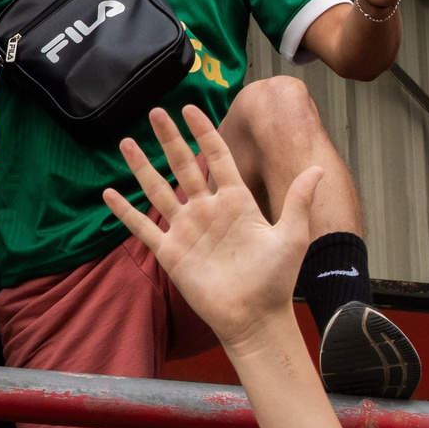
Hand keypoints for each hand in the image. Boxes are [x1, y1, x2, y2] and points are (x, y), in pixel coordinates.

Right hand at [104, 105, 321, 352]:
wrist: (255, 318)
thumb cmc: (276, 280)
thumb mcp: (292, 235)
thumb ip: (298, 200)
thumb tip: (319, 167)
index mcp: (236, 202)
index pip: (217, 158)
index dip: (204, 133)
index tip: (191, 109)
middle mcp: (208, 210)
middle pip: (183, 166)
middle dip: (169, 139)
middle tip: (155, 111)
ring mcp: (187, 230)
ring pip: (158, 190)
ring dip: (142, 166)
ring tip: (126, 143)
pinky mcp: (171, 252)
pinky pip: (143, 227)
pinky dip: (125, 211)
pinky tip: (109, 194)